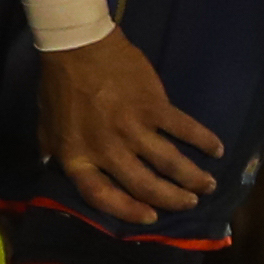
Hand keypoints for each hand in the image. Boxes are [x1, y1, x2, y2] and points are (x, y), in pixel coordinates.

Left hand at [34, 25, 221, 227]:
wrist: (76, 45)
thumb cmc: (59, 86)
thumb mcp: (47, 126)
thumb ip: (56, 152)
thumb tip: (57, 171)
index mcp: (78, 157)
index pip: (103, 197)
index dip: (128, 212)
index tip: (151, 218)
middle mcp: (108, 149)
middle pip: (145, 186)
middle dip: (172, 199)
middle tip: (189, 203)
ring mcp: (132, 128)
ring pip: (169, 163)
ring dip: (192, 178)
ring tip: (208, 185)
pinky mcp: (153, 106)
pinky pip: (183, 128)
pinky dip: (203, 140)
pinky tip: (216, 148)